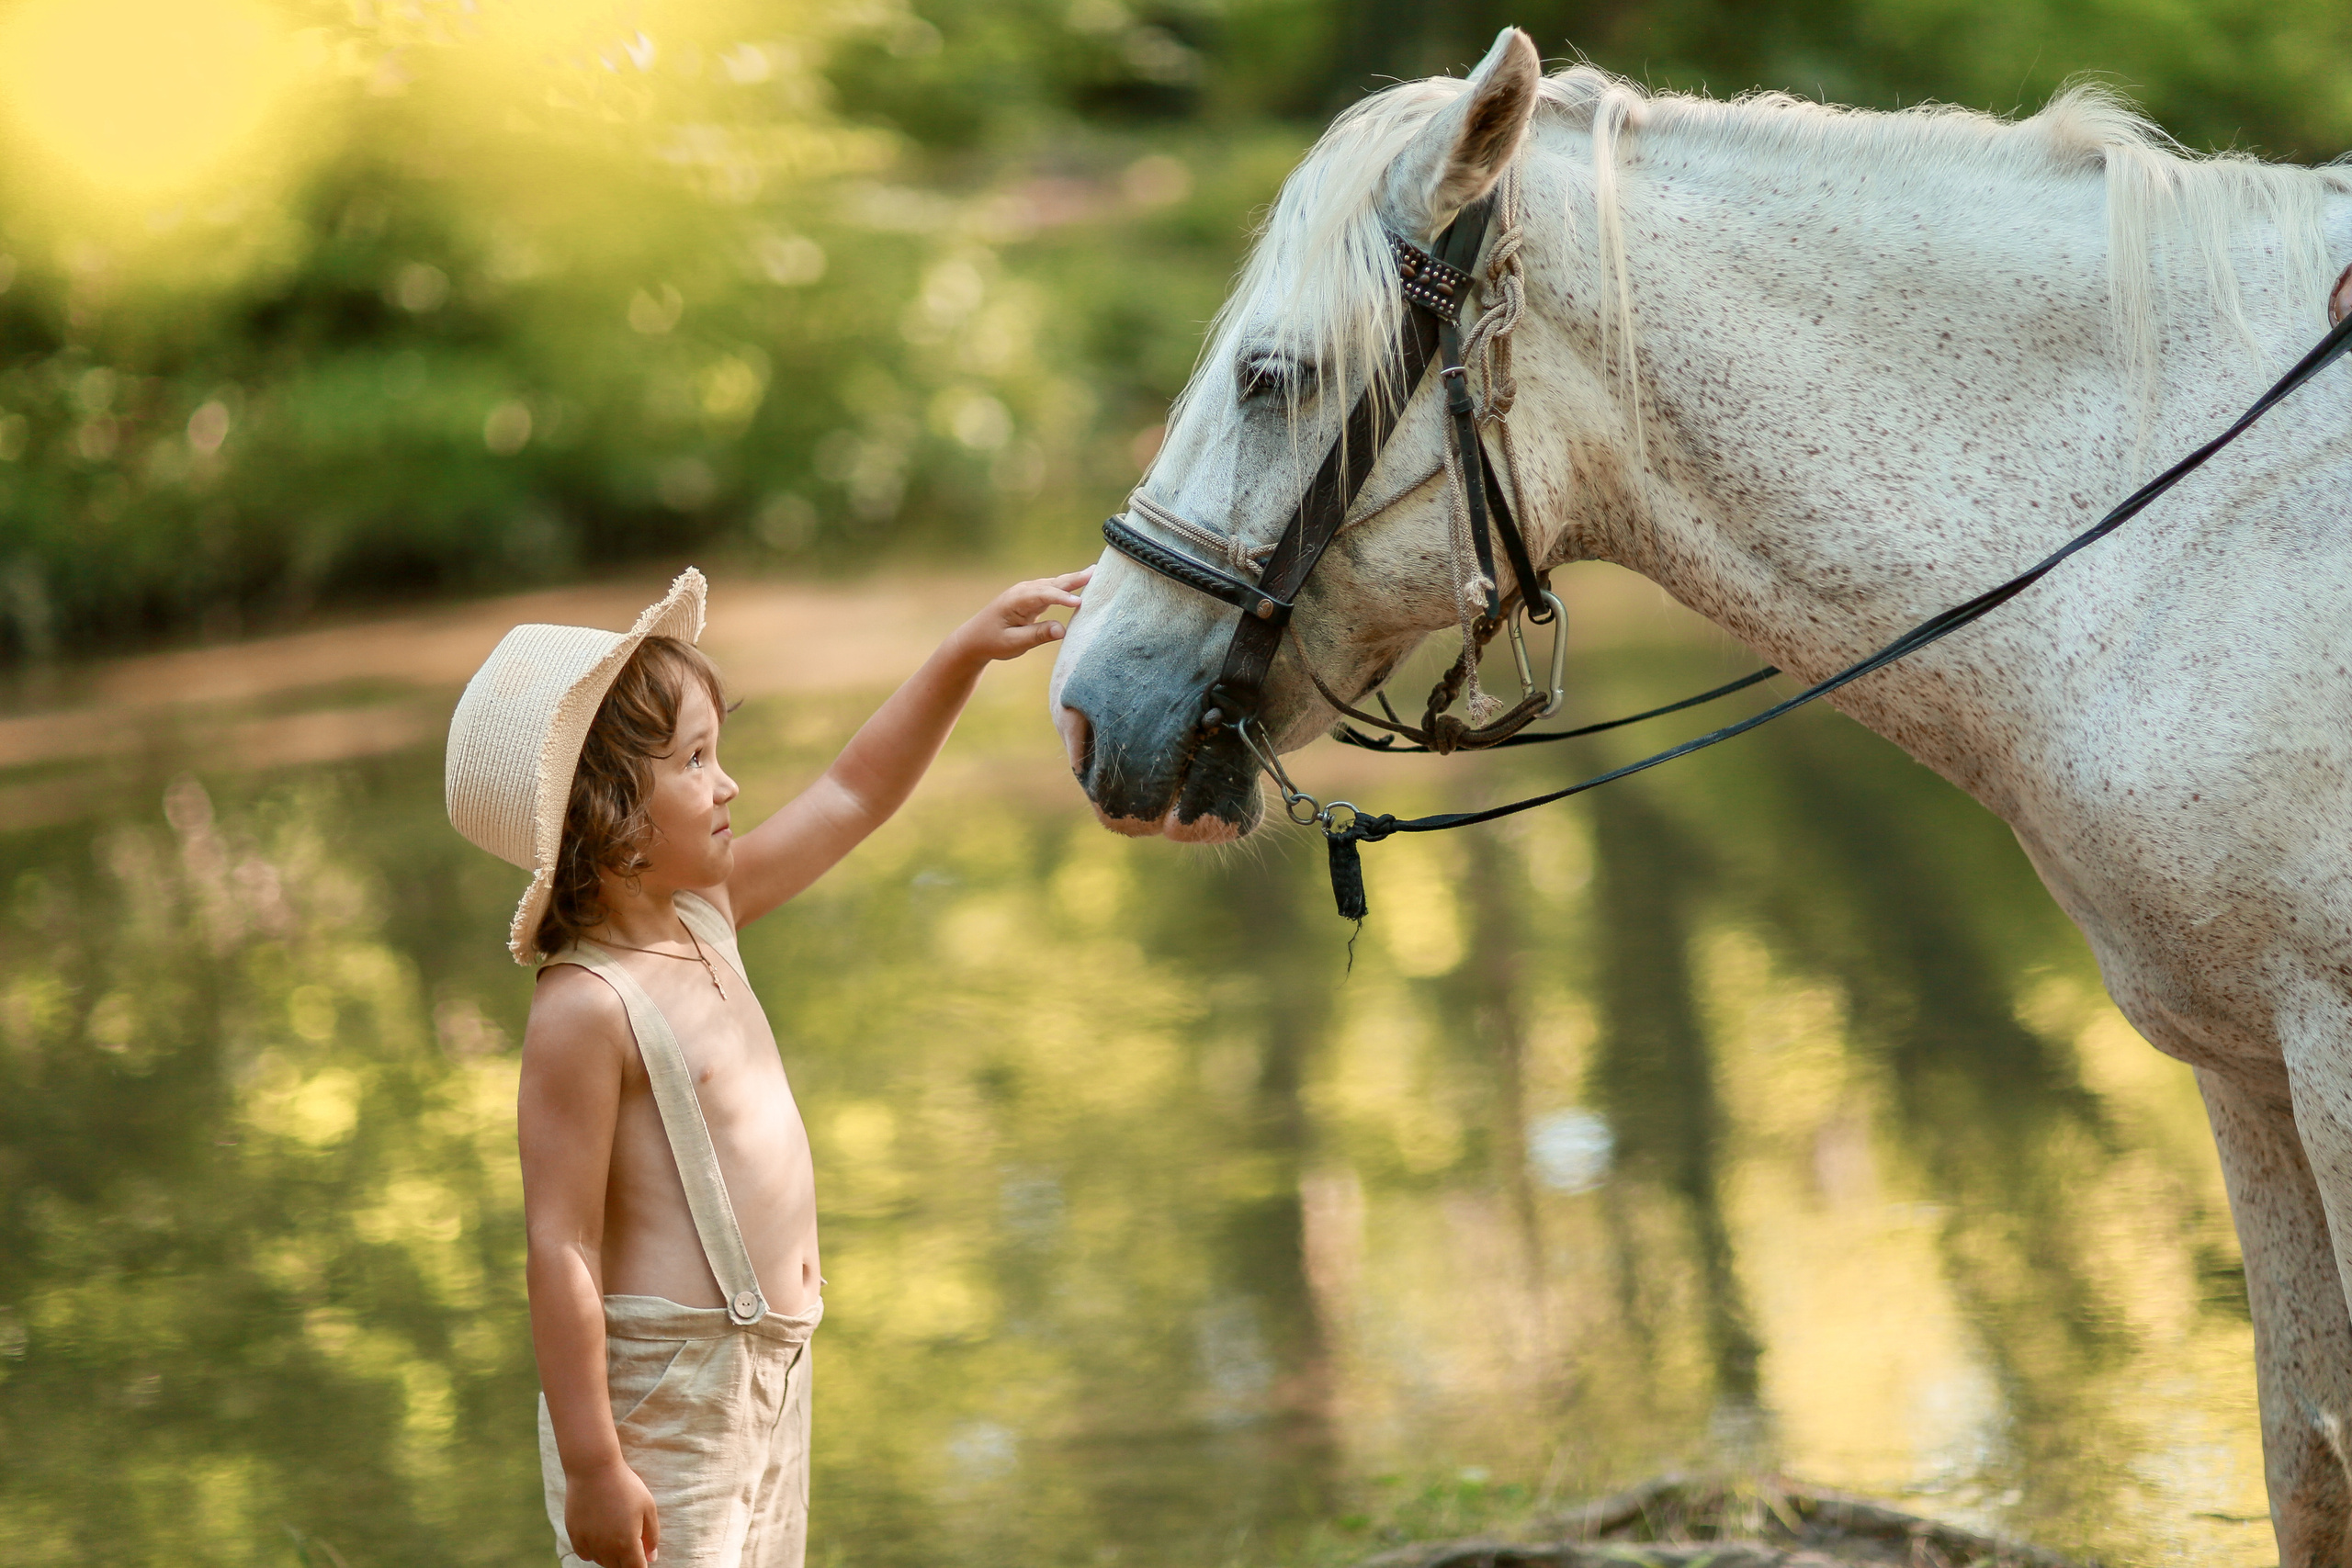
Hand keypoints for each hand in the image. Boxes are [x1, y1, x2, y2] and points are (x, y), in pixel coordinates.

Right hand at [565, 1458, 660, 1567]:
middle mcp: (606, 1548)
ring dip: (610, 1555)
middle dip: (626, 1560)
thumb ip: (651, 1536)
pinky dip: (593, 1550)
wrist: (594, 1469)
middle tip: (629, 1538)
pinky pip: (585, 1554)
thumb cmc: (625, 1486)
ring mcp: (588, 1543)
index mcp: (627, 1543)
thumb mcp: (647, 1507)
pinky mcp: (575, 1536)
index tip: (642, 1558)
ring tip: (615, 1530)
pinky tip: (599, 1532)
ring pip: (601, 1561)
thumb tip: (651, 1558)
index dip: (641, 1566)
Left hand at [954, 569, 1089, 663]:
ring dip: (1074, 579)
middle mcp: (1023, 591)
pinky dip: (1067, 587)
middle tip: (1096, 572)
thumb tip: (1062, 630)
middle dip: (1074, 578)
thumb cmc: (992, 641)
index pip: (1043, 596)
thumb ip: (1037, 635)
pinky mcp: (1032, 597)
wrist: (975, 638)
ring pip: (1054, 584)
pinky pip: (1052, 590)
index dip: (1062, 598)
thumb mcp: (1013, 643)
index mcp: (1016, 600)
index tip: (1080, 603)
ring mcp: (1027, 592)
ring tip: (1095, 573)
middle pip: (1052, 583)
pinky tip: (1082, 583)